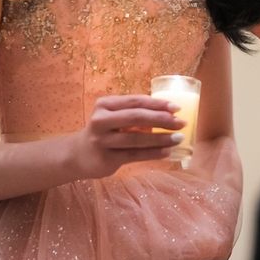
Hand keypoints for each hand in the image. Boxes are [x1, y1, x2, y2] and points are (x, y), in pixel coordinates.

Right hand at [68, 95, 184, 179]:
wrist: (78, 154)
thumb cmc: (105, 131)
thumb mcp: (114, 116)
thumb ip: (134, 112)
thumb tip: (170, 112)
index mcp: (105, 104)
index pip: (136, 101)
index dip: (158, 104)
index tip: (177, 108)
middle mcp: (101, 120)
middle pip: (137, 117)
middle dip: (162, 119)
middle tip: (181, 123)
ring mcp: (102, 140)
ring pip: (137, 139)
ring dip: (161, 139)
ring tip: (178, 138)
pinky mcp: (106, 158)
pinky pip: (134, 155)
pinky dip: (153, 153)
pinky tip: (167, 152)